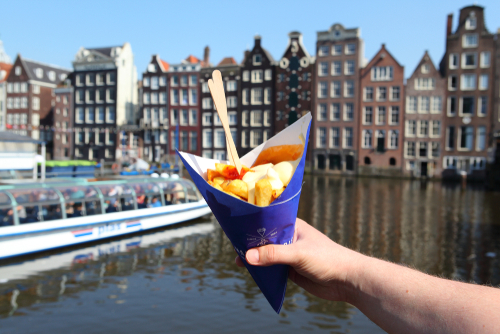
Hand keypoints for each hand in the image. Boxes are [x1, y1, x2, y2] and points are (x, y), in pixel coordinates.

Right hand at [235, 218, 365, 302]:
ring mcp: (290, 254)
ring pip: (267, 255)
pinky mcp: (291, 270)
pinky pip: (272, 269)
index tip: (235, 228)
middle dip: (250, 244)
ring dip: (255, 258)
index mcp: (293, 226)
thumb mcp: (298, 254)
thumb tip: (247, 257)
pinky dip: (262, 271)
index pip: (268, 222)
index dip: (252, 225)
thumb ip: (273, 255)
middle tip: (233, 247)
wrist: (347, 280)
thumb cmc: (327, 259)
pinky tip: (251, 273)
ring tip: (237, 261)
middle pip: (265, 240)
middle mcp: (290, 238)